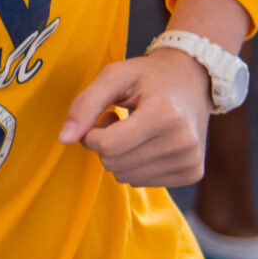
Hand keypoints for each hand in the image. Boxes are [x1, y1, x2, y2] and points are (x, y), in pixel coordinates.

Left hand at [59, 49, 212, 187]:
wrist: (193, 80)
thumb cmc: (149, 76)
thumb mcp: (114, 77)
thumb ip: (84, 105)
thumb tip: (64, 139)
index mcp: (166, 116)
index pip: (107, 146)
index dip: (91, 135)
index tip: (102, 117)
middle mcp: (183, 142)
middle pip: (114, 164)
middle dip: (104, 144)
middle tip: (118, 121)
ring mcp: (190, 161)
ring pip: (125, 177)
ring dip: (119, 156)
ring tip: (133, 130)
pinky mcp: (192, 173)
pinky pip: (142, 182)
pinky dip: (135, 165)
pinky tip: (146, 142)